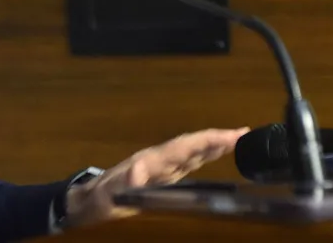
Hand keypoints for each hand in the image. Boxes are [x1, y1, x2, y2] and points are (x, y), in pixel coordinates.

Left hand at [65, 127, 249, 226]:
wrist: (87, 200)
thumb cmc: (99, 198)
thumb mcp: (109, 194)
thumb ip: (123, 182)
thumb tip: (137, 171)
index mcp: (149, 162)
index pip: (181, 147)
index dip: (205, 141)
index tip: (229, 135)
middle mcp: (157, 160)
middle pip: (190, 145)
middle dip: (216, 138)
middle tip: (244, 132)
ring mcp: (160, 167)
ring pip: (190, 151)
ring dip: (213, 144)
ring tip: (238, 138)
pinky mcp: (161, 175)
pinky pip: (187, 161)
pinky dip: (204, 154)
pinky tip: (216, 153)